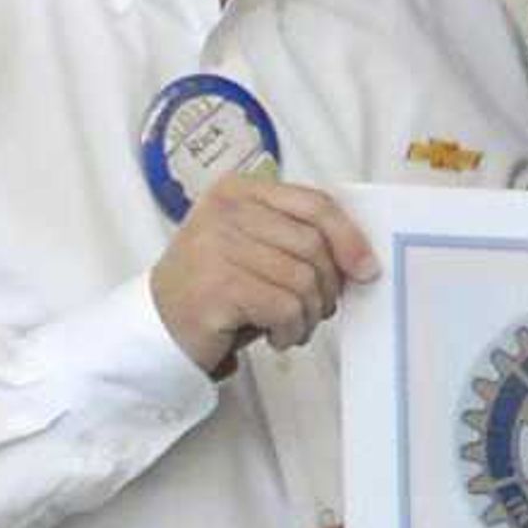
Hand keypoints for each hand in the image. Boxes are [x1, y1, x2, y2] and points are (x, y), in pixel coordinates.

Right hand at [150, 178, 375, 378]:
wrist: (162, 326)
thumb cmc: (219, 288)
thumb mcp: (257, 248)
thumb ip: (297, 237)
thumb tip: (361, 258)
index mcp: (239, 192)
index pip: (314, 203)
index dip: (349, 237)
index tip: (366, 267)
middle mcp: (225, 212)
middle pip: (314, 244)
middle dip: (328, 286)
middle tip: (317, 309)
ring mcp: (217, 246)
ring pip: (304, 279)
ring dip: (309, 314)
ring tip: (292, 325)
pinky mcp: (218, 285)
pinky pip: (285, 307)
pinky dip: (291, 329)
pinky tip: (276, 336)